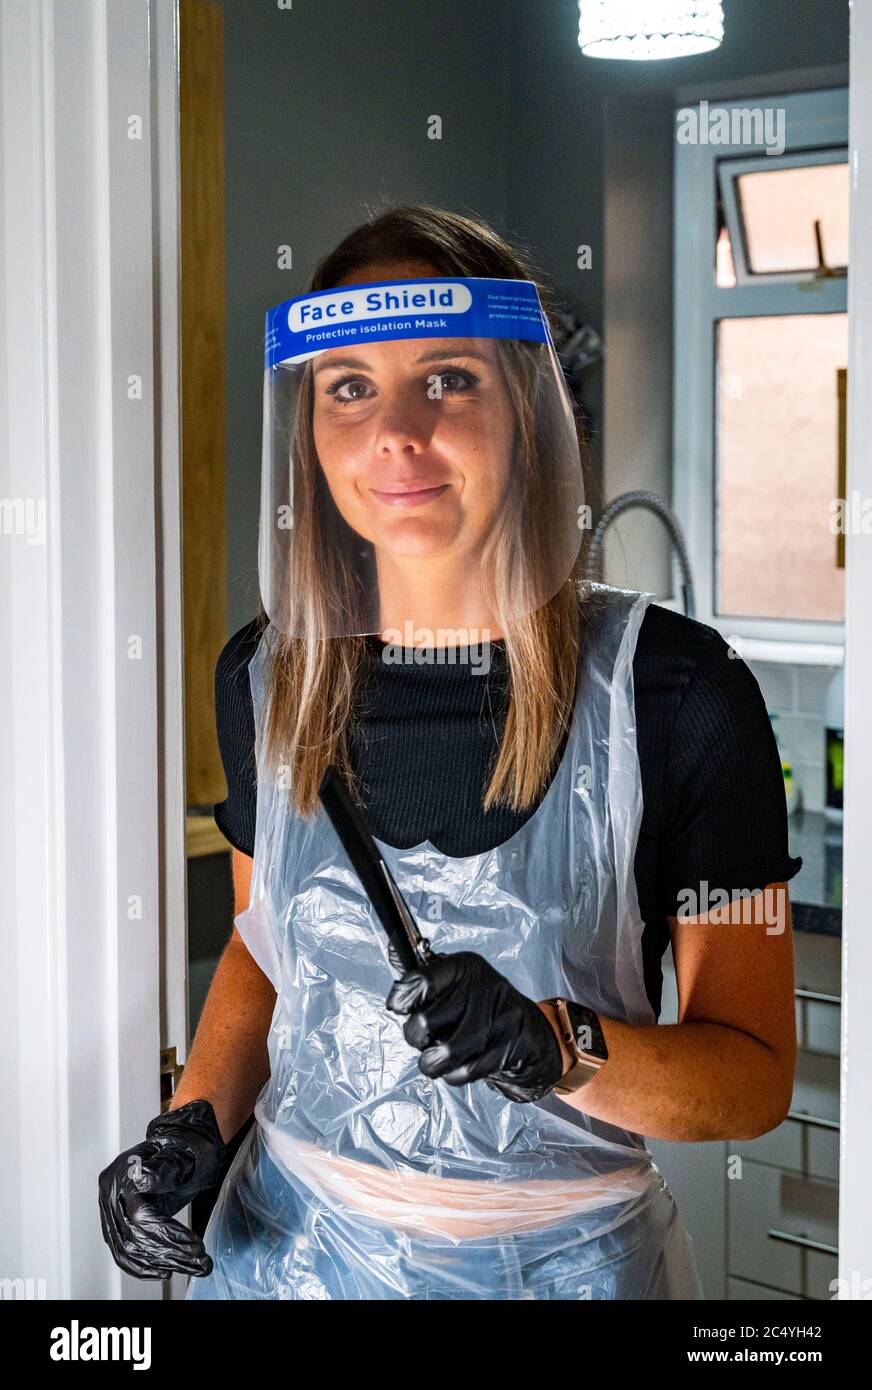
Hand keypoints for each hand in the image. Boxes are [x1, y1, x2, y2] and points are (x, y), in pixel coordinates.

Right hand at [98, 1098, 226, 1279]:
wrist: (182, 1144)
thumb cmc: (185, 1147)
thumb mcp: (181, 1155)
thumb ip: (163, 1169)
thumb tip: (144, 1178)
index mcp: (124, 1173)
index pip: (140, 1217)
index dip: (168, 1235)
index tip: (194, 1245)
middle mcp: (111, 1192)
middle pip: (134, 1237)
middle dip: (170, 1254)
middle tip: (200, 1262)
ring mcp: (111, 1208)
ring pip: (128, 1249)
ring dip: (159, 1263)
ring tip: (191, 1266)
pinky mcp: (117, 1220)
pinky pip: (123, 1250)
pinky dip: (142, 1266)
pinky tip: (164, 1270)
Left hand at [385, 949, 565, 1101]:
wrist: (529, 1032)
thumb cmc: (482, 1007)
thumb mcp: (456, 984)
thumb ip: (425, 984)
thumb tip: (394, 984)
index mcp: (465, 966)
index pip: (422, 980)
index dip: (402, 997)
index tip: (398, 1006)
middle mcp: (483, 987)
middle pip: (427, 1020)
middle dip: (415, 1036)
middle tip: (422, 1038)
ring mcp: (498, 1018)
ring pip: (447, 1049)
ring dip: (430, 1062)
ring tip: (431, 1059)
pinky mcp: (508, 1047)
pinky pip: (466, 1070)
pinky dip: (452, 1075)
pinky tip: (453, 1068)